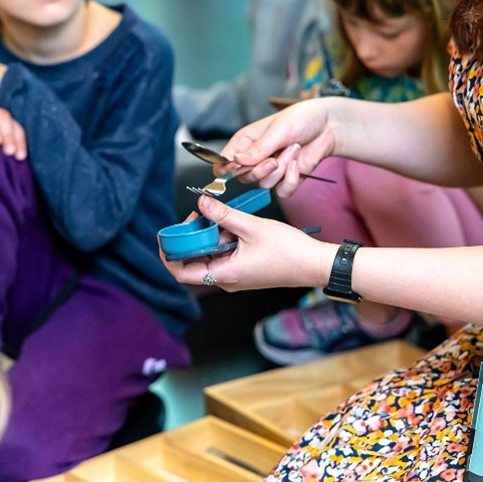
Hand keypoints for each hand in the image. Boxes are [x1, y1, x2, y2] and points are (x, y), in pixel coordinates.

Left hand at [160, 195, 329, 291]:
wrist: (314, 264)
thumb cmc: (288, 251)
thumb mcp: (251, 227)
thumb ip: (223, 214)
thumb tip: (201, 202)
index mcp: (224, 275)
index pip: (181, 272)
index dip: (170, 254)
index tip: (168, 235)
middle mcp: (226, 280)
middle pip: (194, 261)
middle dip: (193, 237)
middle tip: (200, 216)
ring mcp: (235, 276)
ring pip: (210, 255)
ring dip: (211, 236)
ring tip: (223, 217)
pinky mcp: (244, 270)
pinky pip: (224, 255)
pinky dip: (224, 239)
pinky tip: (235, 225)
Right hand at [222, 100, 336, 197]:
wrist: (328, 126)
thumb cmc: (301, 119)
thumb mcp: (278, 129)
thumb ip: (257, 148)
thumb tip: (236, 160)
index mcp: (245, 142)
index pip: (224, 161)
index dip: (226, 167)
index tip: (236, 166)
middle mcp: (254, 158)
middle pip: (244, 177)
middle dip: (261, 169)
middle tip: (274, 157)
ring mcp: (269, 170)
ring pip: (264, 184)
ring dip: (282, 169)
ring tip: (293, 149)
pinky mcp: (285, 179)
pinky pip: (281, 191)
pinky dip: (291, 180)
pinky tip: (297, 164)